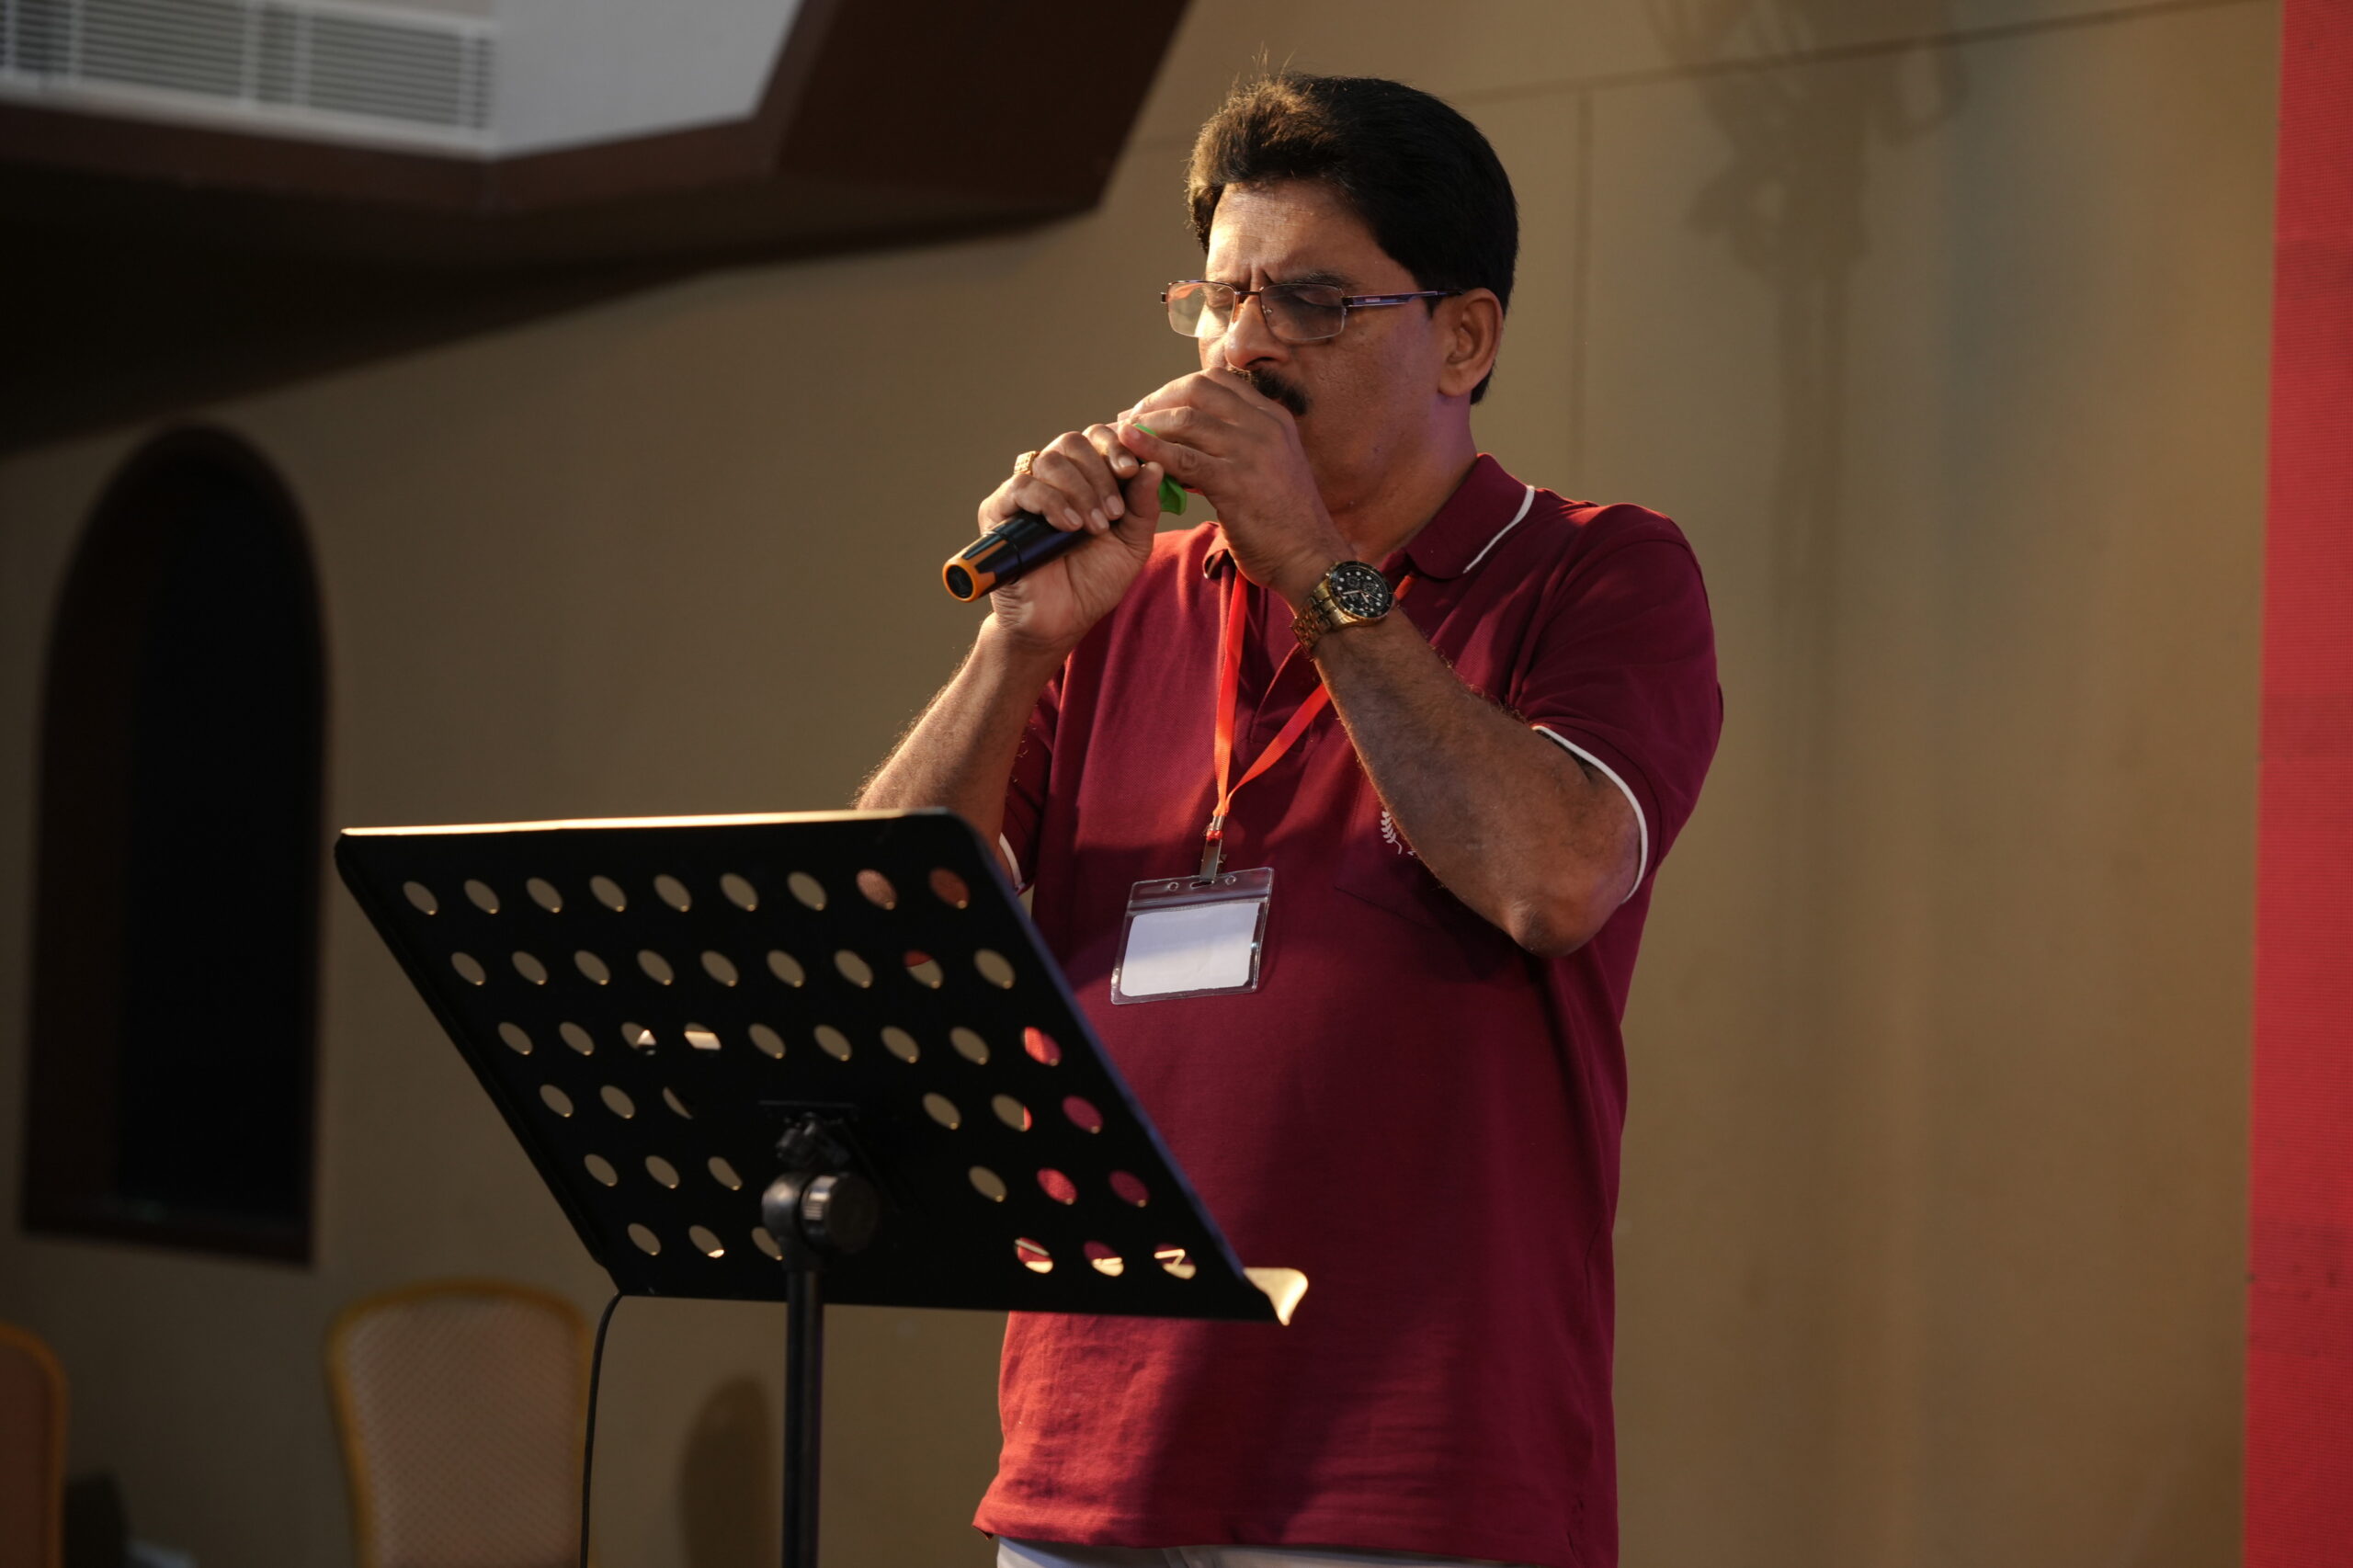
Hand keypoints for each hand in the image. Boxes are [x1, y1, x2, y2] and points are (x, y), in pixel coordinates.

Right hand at [979, 424, 1164, 657]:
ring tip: (1096, 527)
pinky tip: (1070, 526)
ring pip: (1049, 461)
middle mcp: (1053, 479)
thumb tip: (1155, 464)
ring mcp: (1024, 493)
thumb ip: (1144, 506)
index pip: (1095, 437)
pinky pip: (1021, 487)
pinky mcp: (998, 511)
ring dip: (1080, 491)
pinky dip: (1051, 501)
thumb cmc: (1094, 582)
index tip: (1132, 470)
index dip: (1115, 445)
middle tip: (1114, 511)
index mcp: (1085, 478)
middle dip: (1100, 472)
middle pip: (1072, 442)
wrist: (1061, 622)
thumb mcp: (1132, 543)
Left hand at [1115, 369, 1351, 604]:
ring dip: (1148, 424)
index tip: (1153, 406)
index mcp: (1273, 417)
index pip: (1217, 380)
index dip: (1177, 388)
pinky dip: (1150, 450)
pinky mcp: (1234, 482)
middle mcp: (1265, 425)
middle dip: (1158, 399)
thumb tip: (1184, 445)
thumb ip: (1234, 449)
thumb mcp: (1268, 468)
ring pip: (1186, 419)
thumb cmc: (1285, 522)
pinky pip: (1182, 458)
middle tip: (1132, 417)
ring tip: (1123, 435)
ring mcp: (1251, 451)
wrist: (1311, 559)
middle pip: (1197, 389)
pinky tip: (1129, 449)